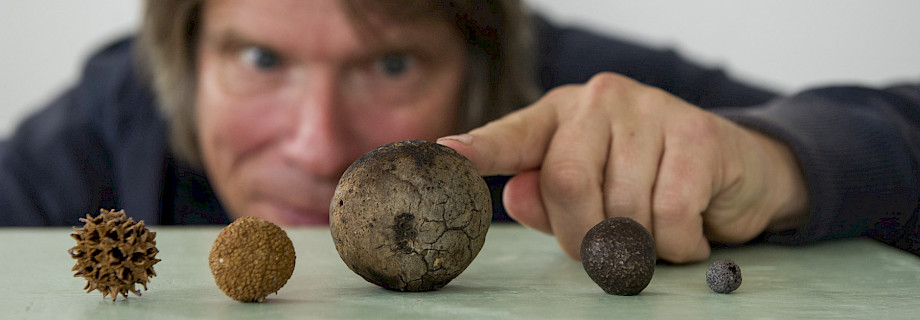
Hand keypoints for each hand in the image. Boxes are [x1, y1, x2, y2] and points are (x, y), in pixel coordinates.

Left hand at [438, 73, 807, 262]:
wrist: (735, 173)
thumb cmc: (646, 185)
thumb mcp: (589, 197)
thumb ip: (546, 200)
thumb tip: (513, 196)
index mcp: (560, 115)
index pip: (513, 134)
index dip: (478, 149)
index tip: (444, 156)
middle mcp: (600, 101)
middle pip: (565, 181)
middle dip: (584, 236)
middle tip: (607, 252)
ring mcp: (650, 109)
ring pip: (621, 205)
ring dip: (638, 246)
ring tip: (655, 235)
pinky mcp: (697, 133)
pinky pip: (669, 214)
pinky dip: (677, 245)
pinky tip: (687, 234)